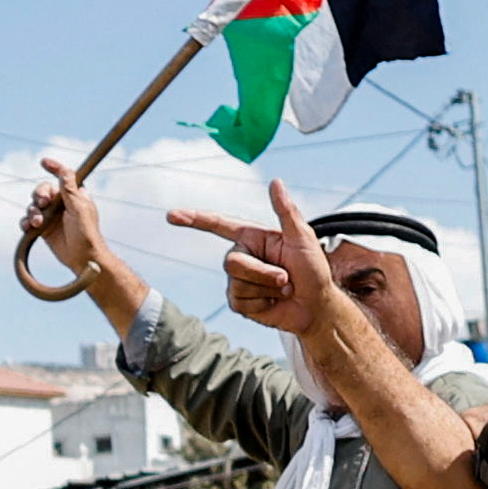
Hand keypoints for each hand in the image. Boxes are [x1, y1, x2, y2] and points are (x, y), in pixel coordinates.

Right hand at [18, 158, 108, 274]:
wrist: (82, 258)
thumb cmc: (86, 233)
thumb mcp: (79, 209)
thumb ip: (70, 190)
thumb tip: (65, 171)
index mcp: (74, 194)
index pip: (62, 176)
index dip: (54, 167)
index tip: (43, 162)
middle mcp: (61, 203)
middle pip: (43, 190)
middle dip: (39, 194)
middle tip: (43, 202)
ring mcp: (51, 215)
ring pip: (33, 205)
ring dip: (32, 211)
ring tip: (37, 222)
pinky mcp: (43, 228)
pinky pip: (28, 220)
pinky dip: (26, 222)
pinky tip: (28, 227)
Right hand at [170, 180, 335, 338]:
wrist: (316, 307)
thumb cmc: (314, 270)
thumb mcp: (303, 238)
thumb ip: (286, 211)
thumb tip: (275, 182)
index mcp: (253, 237)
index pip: (218, 225)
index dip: (194, 219)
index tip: (171, 216)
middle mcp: (243, 256)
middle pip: (232, 262)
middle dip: (262, 272)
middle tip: (286, 278)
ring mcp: (239, 281)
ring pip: (236, 283)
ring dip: (266, 288)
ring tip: (284, 289)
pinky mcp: (240, 303)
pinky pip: (240, 302)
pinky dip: (262, 304)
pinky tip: (274, 303)